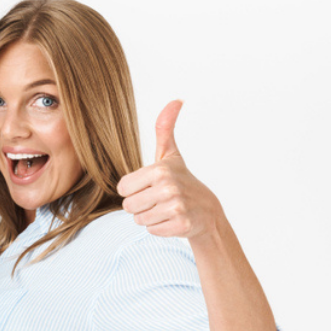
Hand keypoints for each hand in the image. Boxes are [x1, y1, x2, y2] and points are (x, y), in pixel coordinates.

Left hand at [117, 101, 221, 238]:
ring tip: (166, 209)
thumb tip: (176, 99)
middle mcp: (168, 188)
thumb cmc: (182, 180)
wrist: (207, 211)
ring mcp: (176, 207)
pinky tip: (173, 220)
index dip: (134, 190)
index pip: (123, 188)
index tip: (151, 186)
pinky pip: (152, 230)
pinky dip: (160, 228)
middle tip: (159, 200)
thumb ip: (165, 128)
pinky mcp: (181, 225)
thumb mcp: (171, 155)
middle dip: (141, 206)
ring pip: (139, 220)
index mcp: (160, 170)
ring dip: (150, 217)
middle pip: (129, 206)